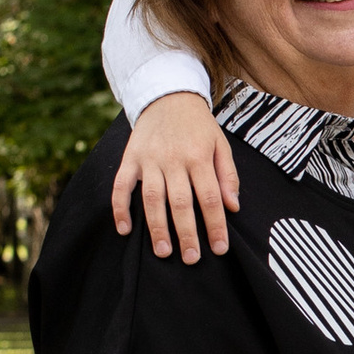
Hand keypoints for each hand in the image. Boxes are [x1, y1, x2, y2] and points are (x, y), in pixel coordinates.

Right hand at [112, 90, 239, 260]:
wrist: (168, 95)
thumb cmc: (198, 126)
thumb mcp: (220, 144)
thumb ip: (228, 175)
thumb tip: (233, 207)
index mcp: (199, 156)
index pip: (210, 198)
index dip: (215, 225)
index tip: (219, 249)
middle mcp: (173, 159)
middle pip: (181, 202)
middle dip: (187, 233)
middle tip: (191, 259)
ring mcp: (149, 159)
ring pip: (152, 197)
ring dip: (157, 227)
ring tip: (163, 251)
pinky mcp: (130, 158)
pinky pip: (121, 185)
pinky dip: (120, 207)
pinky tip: (124, 229)